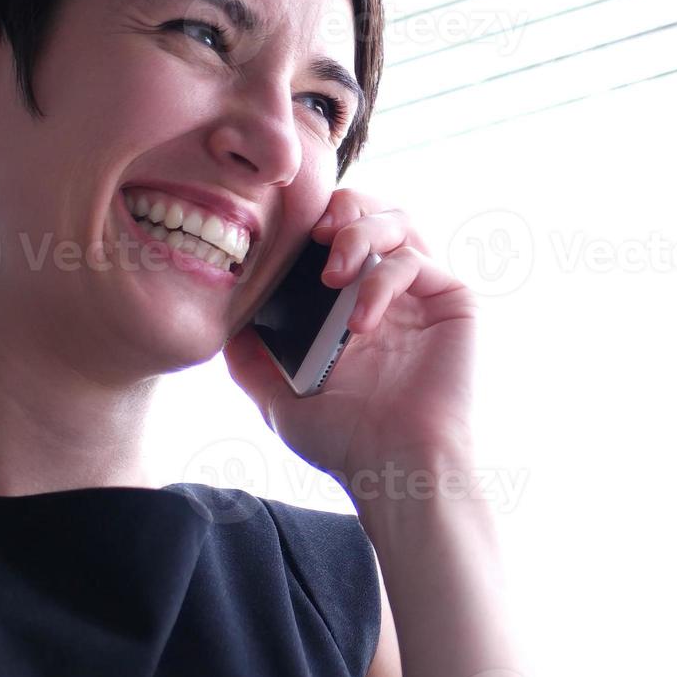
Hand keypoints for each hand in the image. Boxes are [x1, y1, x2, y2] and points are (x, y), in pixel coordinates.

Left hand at [223, 189, 478, 496]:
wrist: (395, 467)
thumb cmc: (345, 441)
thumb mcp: (279, 398)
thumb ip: (251, 360)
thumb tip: (223, 324)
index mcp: (355, 304)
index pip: (339, 235)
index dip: (316, 222)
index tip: (288, 238)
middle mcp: (393, 293)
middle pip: (374, 212)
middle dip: (342, 209)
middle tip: (315, 235)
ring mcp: (424, 296)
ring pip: (399, 222)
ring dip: (360, 232)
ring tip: (333, 273)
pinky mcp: (453, 302)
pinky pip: (416, 262)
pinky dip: (381, 280)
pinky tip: (360, 322)